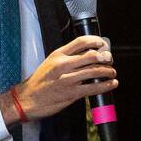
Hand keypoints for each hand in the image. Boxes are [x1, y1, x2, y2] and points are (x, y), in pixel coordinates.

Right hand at [0, 37, 117, 122]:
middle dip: (105, 57)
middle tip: (110, 59)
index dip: (95, 40)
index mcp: (58, 55)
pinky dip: (106, 86)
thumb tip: (86, 57)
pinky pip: (93, 88)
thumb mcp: (49, 63)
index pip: (80, 42)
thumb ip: (66, 59)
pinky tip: (112, 84)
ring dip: (108, 71)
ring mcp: (68, 79)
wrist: (27, 100)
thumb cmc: (39, 82)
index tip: (102, 43)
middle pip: (91, 56)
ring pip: (94, 71)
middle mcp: (63, 65)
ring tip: (112, 72)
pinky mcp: (71, 94)